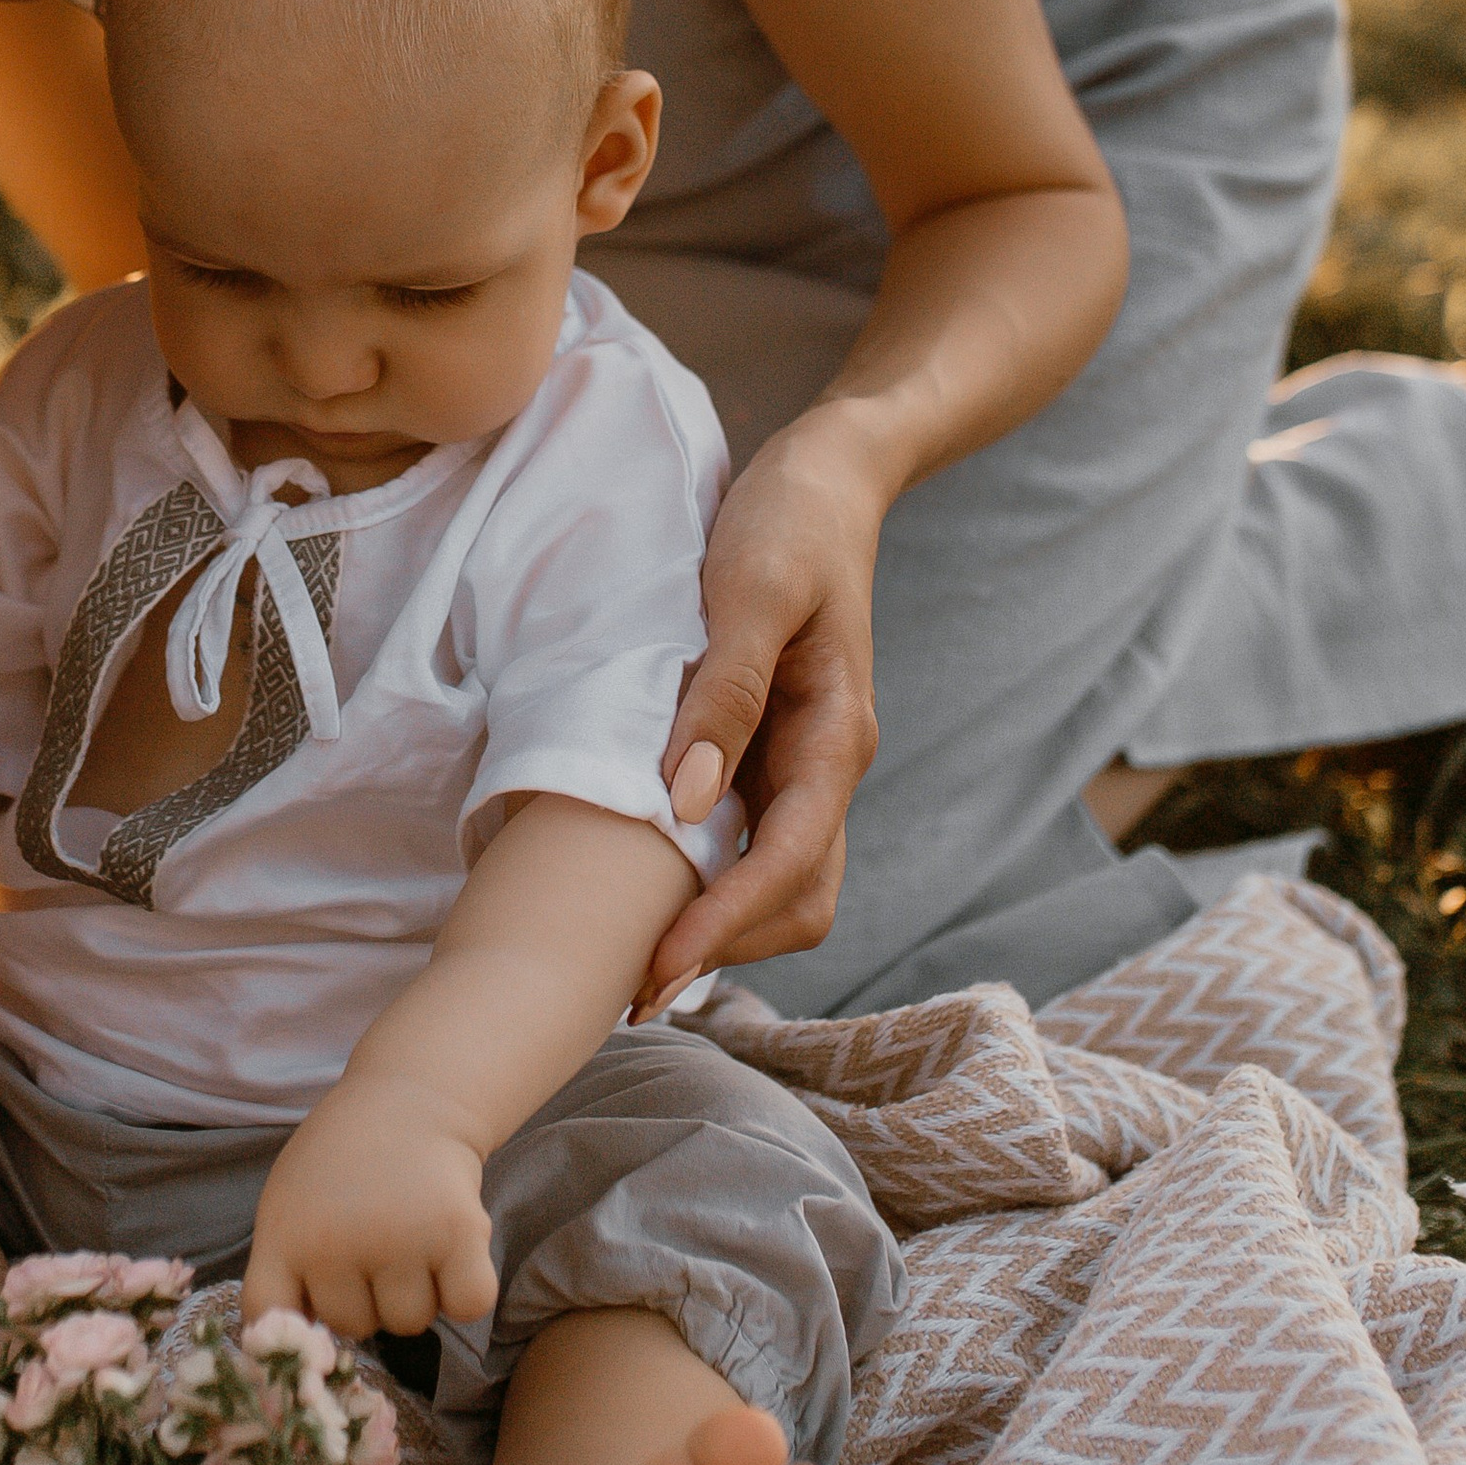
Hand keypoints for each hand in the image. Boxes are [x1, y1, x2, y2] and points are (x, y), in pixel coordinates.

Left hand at [241, 1075, 498, 1341]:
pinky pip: (468, 1304)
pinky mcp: (458, 1232)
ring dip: (418, 1292)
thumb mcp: (290, 1203)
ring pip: (410, 1323)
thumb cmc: (345, 1159)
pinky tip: (453, 1248)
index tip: (311, 1318)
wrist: (410, 1097)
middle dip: (368, 1297)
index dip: (289, 1331)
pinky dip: (467, 1287)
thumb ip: (285, 1268)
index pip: (268, 1318)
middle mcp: (336, 1244)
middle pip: (353, 1327)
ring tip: (412, 1235)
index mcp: (285, 1235)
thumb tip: (295, 1346)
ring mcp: (399, 1240)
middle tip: (376, 1239)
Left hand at [636, 408, 886, 1011]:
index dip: (723, 925)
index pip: (788, 863)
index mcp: (835, 736)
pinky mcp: (775, 750)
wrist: (829, 474)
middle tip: (631, 989)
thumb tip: (684, 802)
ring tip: (635, 958)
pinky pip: (753, 840)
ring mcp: (804, 762)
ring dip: (720, 927)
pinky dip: (711, 880)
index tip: (657, 970)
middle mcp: (828, 765)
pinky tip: (651, 885)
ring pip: (780, 880)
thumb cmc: (790, 521)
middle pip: (797, 898)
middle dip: (724, 950)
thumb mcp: (751, 590)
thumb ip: (723, 693)